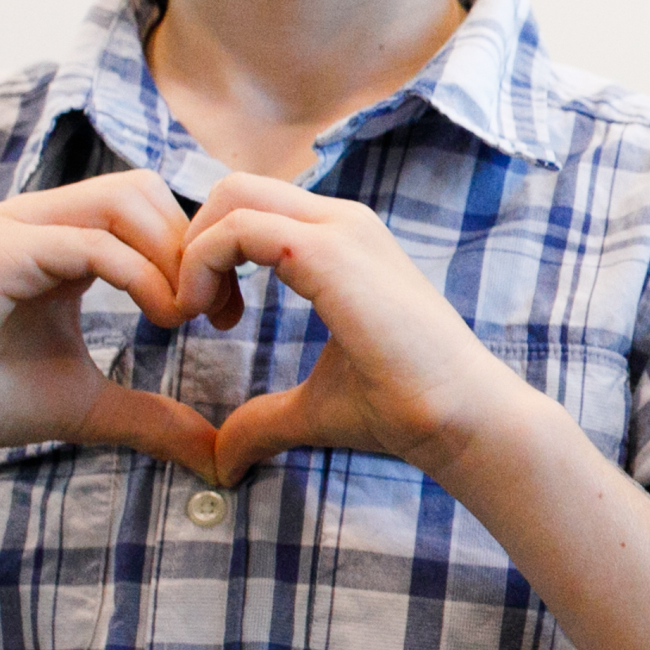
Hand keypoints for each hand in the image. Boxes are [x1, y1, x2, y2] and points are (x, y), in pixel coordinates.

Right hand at [0, 174, 221, 480]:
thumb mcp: (91, 407)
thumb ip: (154, 417)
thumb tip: (218, 455)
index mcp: (62, 239)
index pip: (151, 208)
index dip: (200, 254)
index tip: (224, 317)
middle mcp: (38, 220)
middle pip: (146, 191)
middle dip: (194, 247)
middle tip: (212, 314)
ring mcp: (15, 229)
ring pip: (125, 200)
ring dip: (170, 256)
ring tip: (180, 318)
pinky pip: (90, 242)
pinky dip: (137, 275)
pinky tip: (157, 320)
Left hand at [176, 175, 527, 487]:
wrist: (457, 417)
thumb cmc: (400, 410)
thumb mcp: (312, 407)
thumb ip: (262, 419)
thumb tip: (222, 460)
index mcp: (344, 243)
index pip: (256, 209)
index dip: (215, 254)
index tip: (213, 318)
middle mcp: (342, 223)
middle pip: (236, 189)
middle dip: (195, 241)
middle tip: (194, 309)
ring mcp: (339, 230)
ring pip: (232, 196)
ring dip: (193, 251)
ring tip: (194, 313)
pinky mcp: (328, 252)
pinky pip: (237, 229)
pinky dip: (201, 264)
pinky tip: (206, 317)